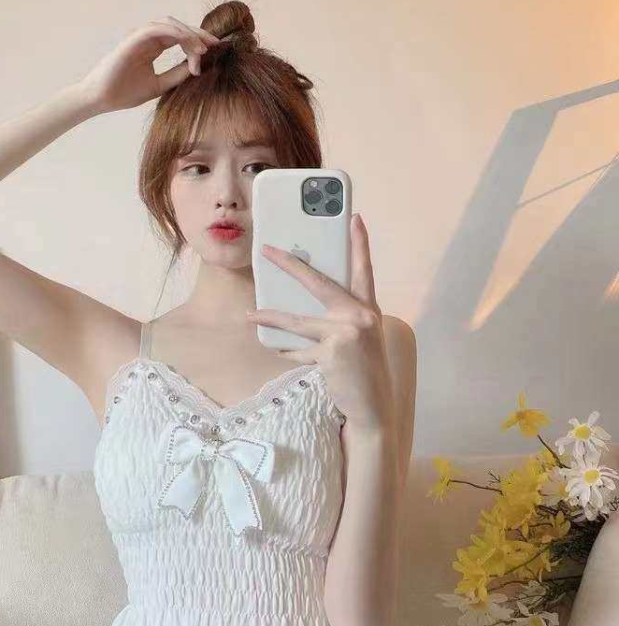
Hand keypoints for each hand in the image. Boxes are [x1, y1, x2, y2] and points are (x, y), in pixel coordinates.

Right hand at [78, 16, 220, 114]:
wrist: (101, 99)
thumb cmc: (125, 93)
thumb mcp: (160, 85)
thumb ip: (177, 74)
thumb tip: (198, 68)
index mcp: (152, 47)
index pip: (179, 38)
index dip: (197, 43)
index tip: (213, 54)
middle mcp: (146, 38)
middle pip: (178, 28)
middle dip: (198, 34)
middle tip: (216, 44)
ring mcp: (139, 36)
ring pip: (170, 25)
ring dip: (189, 34)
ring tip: (204, 48)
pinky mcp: (132, 39)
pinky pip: (157, 29)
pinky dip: (176, 33)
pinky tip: (190, 44)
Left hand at [245, 213, 395, 431]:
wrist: (372, 408)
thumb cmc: (363, 371)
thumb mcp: (360, 338)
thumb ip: (341, 318)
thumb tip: (303, 304)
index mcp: (369, 309)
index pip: (363, 270)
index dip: (359, 243)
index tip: (354, 217)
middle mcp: (360, 316)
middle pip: (319, 283)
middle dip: (290, 265)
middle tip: (267, 250)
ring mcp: (346, 333)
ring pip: (298, 321)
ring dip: (270, 317)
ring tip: (251, 314)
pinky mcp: (331, 352)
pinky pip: (298, 350)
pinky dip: (287, 353)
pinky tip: (279, 353)